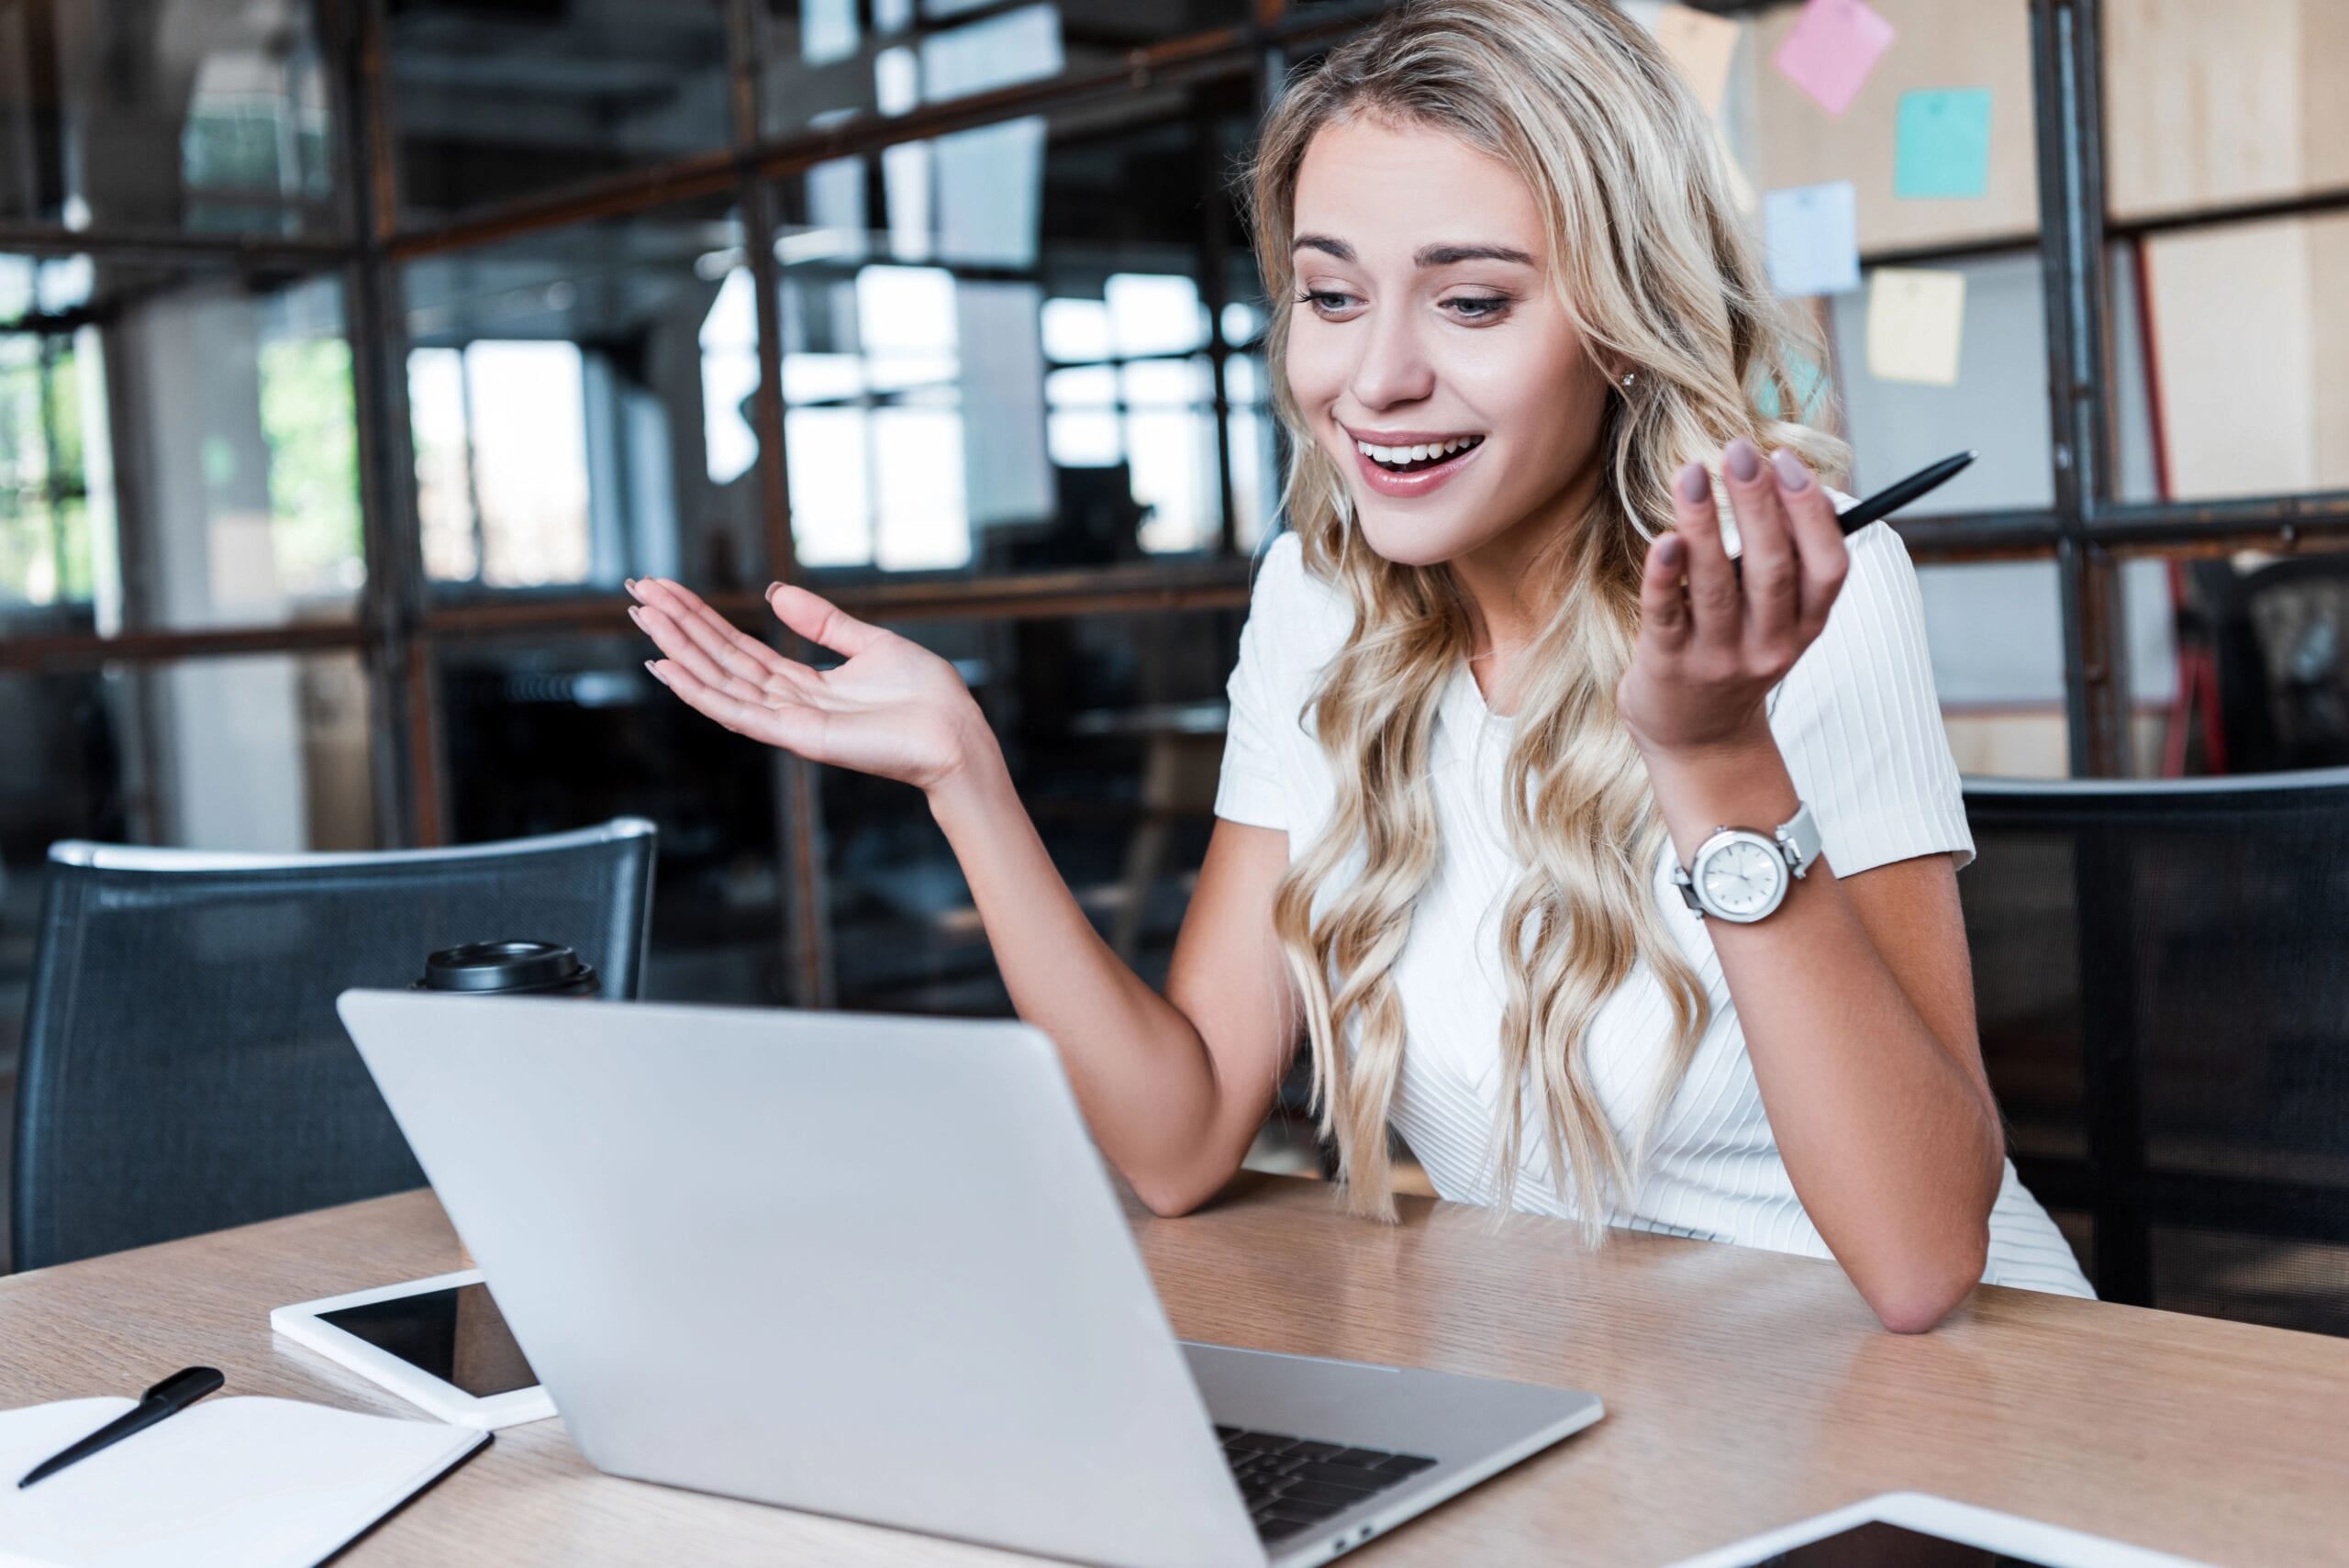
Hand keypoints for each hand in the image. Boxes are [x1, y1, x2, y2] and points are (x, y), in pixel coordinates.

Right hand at [626, 578, 994, 795]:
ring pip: (719, 681)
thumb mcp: (869, 642)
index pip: (738, 647)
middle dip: (677, 626)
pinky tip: (668, 668)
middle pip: (718, 660)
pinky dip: (699, 691)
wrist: (955, 733)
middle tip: (636, 592)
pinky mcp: (797, 736)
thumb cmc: (925, 697)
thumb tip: (775, 591)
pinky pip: (737, 711)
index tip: (665, 590)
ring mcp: (788, 722)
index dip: (700, 618)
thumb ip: (821, 621)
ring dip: (678, 650)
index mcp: (804, 683)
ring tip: (642, 617)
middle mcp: (787, 703)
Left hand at [1615, 437, 1848, 759]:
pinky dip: (1665, 577)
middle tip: (1739, 450)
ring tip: (1693, 474)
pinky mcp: (1668, 665)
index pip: (1828, 565)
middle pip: (1773, 568)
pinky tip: (1663, 539)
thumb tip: (1789, 480)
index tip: (1785, 460)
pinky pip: (1667, 615)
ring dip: (1706, 525)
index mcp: (1805, 626)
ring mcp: (1718, 658)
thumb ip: (1787, 562)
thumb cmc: (1735, 654)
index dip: (1811, 511)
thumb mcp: (1778, 620)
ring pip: (1718, 586)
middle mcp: (1769, 644)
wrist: (1697, 741)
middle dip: (1759, 504)